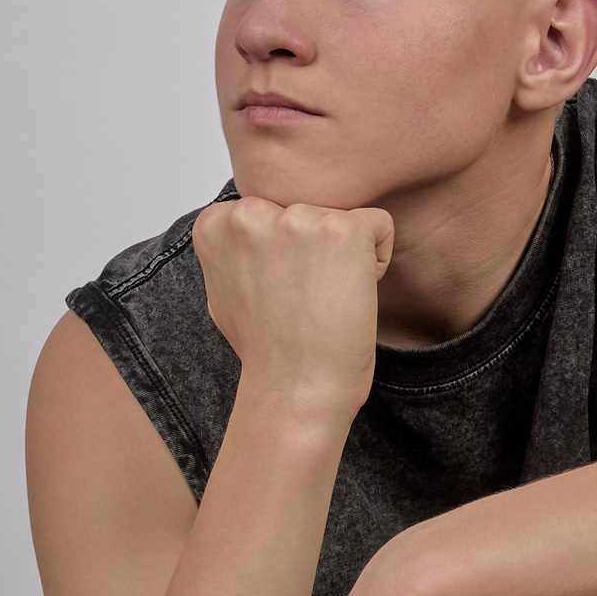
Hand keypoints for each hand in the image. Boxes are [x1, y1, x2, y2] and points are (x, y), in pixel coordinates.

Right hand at [192, 195, 391, 419]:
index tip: (278, 289)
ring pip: (340, 217)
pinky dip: (376, 261)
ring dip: (343, 255)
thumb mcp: (224, 287)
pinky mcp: (342, 230)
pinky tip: (351, 295)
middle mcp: (250, 212)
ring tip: (324, 298)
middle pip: (305, 208)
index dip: (282, 251)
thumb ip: (235, 246)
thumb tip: (250, 226)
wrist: (295, 387)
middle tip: (303, 297)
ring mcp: (297, 218)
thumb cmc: (266, 349)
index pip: (269, 209)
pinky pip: (380, 226)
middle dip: (312, 247)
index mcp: (217, 222)